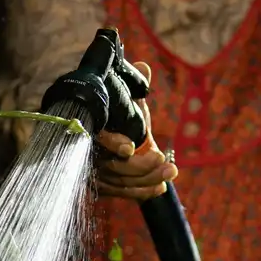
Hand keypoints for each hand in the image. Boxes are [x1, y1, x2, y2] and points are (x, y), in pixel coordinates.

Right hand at [94, 61, 178, 200]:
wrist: (105, 132)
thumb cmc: (116, 111)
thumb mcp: (125, 96)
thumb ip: (133, 83)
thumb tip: (143, 67)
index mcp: (93, 126)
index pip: (97, 138)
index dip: (112, 143)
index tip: (130, 147)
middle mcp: (89, 152)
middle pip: (113, 166)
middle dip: (142, 165)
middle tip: (163, 158)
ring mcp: (95, 172)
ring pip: (121, 183)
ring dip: (149, 179)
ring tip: (171, 170)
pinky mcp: (103, 187)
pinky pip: (123, 193)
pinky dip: (143, 192)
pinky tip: (161, 187)